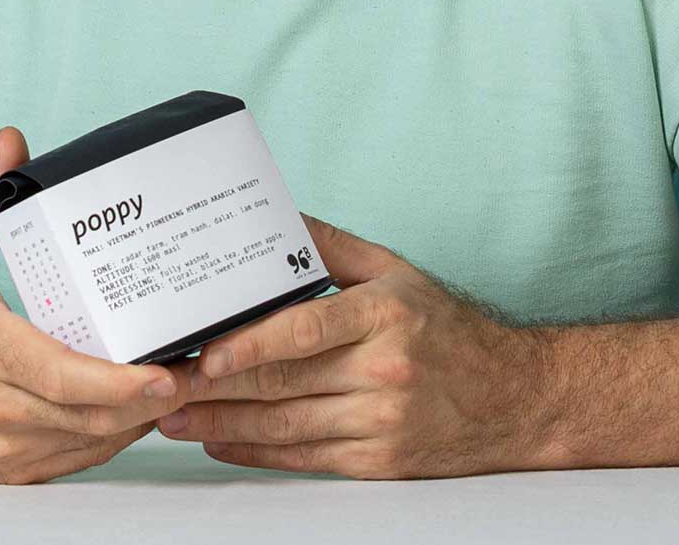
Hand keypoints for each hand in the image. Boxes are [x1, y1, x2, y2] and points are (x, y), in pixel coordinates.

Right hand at [0, 126, 188, 483]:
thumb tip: (15, 143)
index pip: (64, 377)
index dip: (121, 384)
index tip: (165, 374)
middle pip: (89, 417)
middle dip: (152, 403)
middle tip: (198, 373)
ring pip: (86, 445)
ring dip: (137, 424)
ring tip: (180, 390)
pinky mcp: (1, 469)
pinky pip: (69, 463)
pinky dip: (107, 443)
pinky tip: (134, 416)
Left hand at [153, 212, 552, 478]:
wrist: (513, 400)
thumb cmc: (447, 330)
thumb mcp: (397, 273)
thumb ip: (333, 247)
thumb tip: (276, 216)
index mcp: (384, 315)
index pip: (305, 330)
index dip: (250, 346)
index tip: (205, 353)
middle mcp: (383, 370)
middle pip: (283, 383)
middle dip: (215, 387)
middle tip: (165, 382)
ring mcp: (382, 423)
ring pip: (285, 427)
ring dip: (222, 425)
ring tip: (175, 416)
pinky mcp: (379, 463)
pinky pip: (304, 460)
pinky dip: (256, 452)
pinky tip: (220, 441)